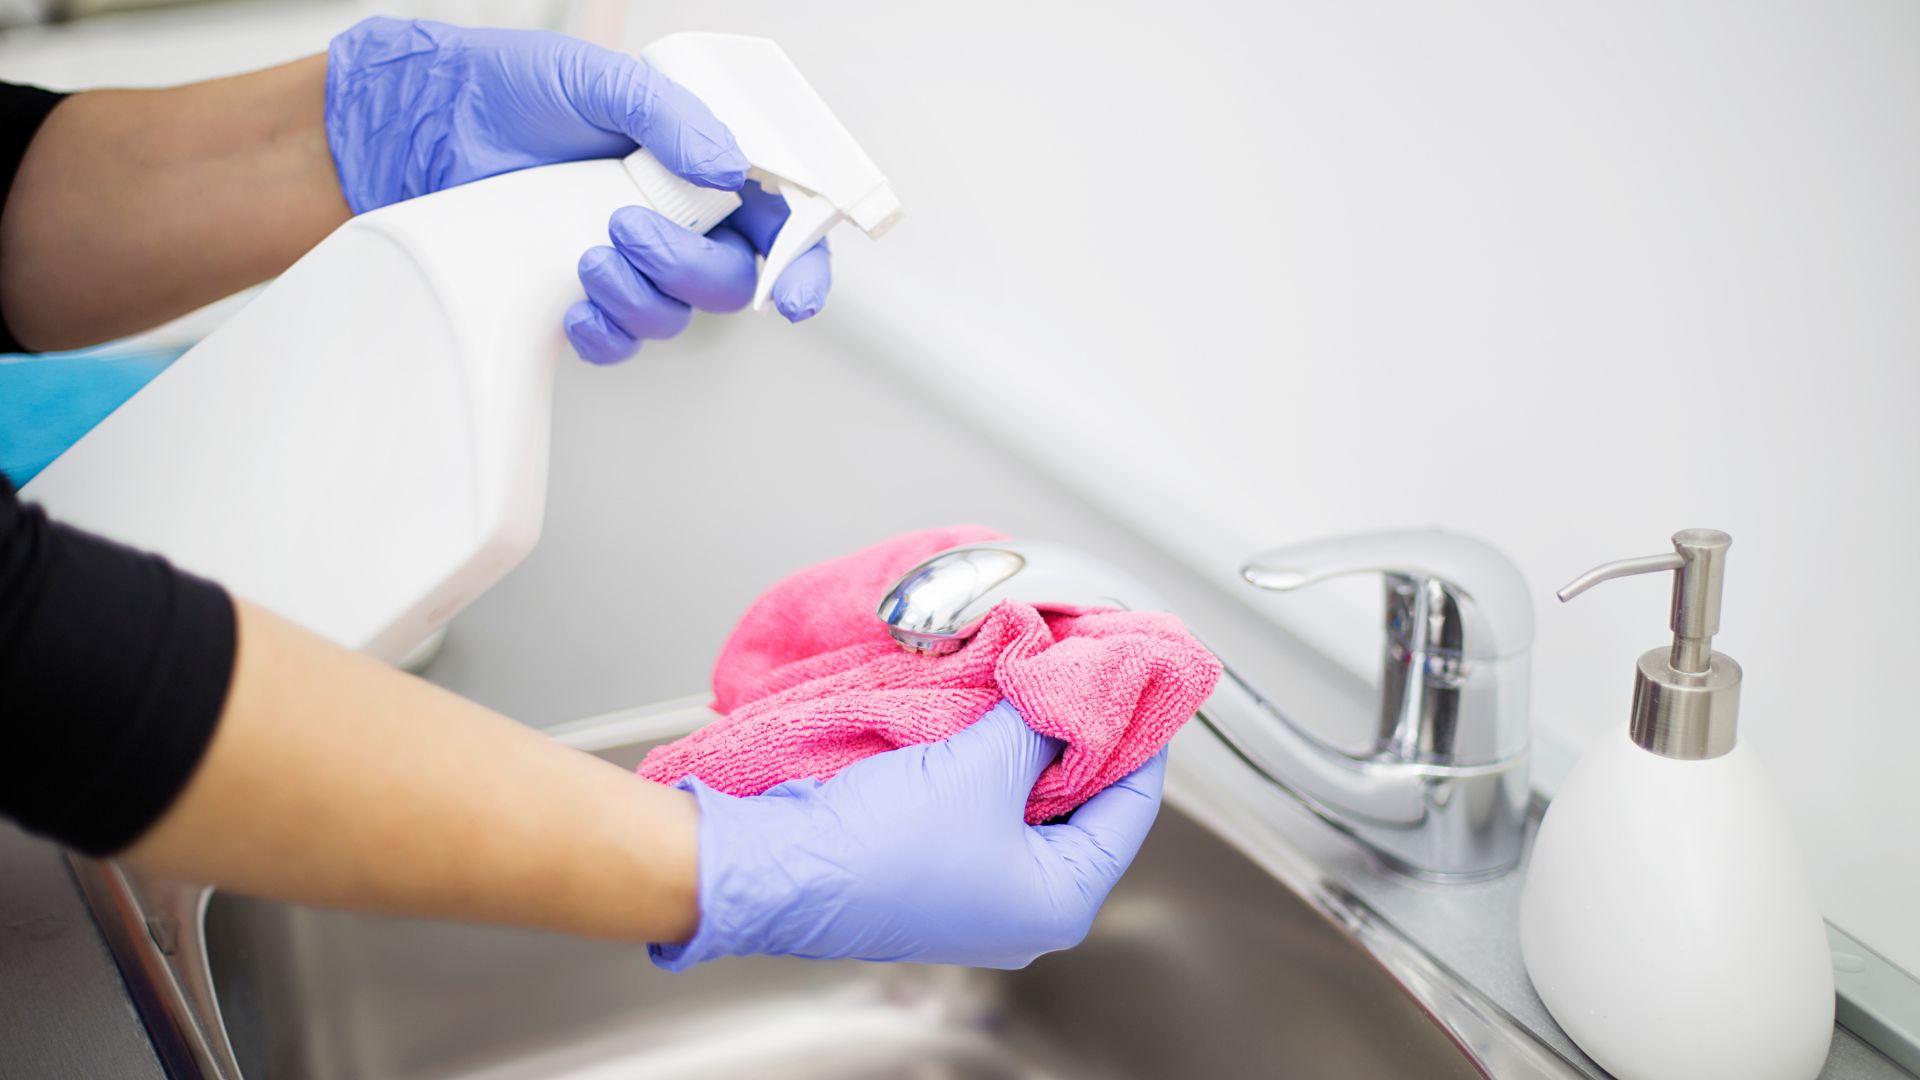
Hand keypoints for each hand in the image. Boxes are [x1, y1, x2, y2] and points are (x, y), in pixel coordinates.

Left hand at [324, 18, 831, 363]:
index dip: (801, 263)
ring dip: (639, 297)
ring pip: (677, 314)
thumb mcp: (597, 79)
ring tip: (587, 254)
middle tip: (629, 230)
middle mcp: (678, 217)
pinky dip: (604, 334)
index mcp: (701, 164)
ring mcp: (634, 259)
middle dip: (690, 271)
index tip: (793, 293)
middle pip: (732, 281)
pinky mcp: (587, 295)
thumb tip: (725, 163)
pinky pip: (621, 341)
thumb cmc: (510, 91)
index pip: (778, 221)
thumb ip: (670, 117)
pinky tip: (574, 305)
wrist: (427, 128)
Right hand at [651, 701, 1167, 970]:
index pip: (1132, 806)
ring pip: (1030, 803)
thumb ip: (1040, 720)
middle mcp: (1027, 910)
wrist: (782, 867)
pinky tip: (988, 713)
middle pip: (1083, 805)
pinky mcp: (936, 873)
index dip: (1139, 734)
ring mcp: (979, 895)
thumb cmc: (883, 845)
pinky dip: (991, 763)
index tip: (1137, 679)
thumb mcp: (983, 765)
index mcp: (1061, 902)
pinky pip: (985, 809)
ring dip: (1029, 744)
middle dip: (1078, 733)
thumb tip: (1070, 682)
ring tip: (1038, 679)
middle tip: (1082, 670)